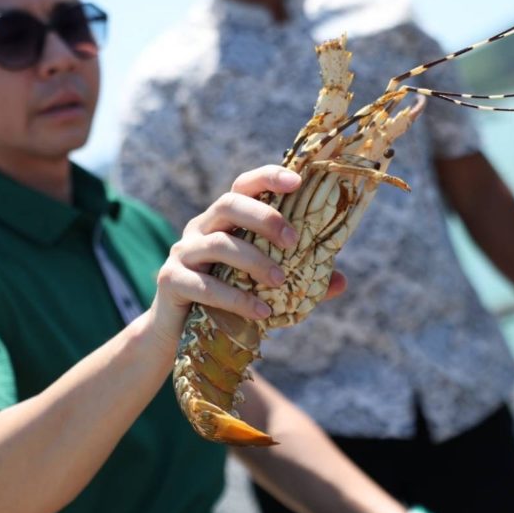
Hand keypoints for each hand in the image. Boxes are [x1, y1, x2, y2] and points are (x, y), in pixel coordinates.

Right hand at [149, 165, 302, 344]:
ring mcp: (183, 253)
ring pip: (219, 244)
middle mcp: (200, 229)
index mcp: (223, 221)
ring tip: (282, 281)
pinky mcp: (171, 281)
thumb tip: (342, 281)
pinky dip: (236, 298)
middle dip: (264, 217)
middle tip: (293, 240)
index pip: (243, 186)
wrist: (179, 335)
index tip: (298, 181)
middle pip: (228, 205)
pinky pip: (205, 285)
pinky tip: (261, 311)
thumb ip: (301, 280)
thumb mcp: (264, 286)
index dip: (268, 177)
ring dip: (255, 261)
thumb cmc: (227, 301)